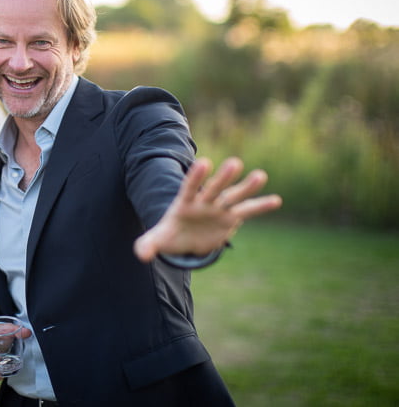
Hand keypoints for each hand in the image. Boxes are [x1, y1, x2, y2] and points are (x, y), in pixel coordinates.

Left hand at [133, 157, 281, 262]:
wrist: (185, 238)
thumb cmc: (171, 234)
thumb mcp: (158, 239)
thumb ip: (148, 244)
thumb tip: (141, 255)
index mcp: (185, 203)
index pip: (189, 187)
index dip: (196, 177)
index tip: (204, 162)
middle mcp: (204, 202)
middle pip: (214, 188)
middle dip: (223, 177)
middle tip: (235, 162)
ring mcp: (219, 208)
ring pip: (233, 195)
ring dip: (246, 186)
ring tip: (261, 175)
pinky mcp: (231, 217)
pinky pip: (247, 210)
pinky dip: (261, 205)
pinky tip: (276, 200)